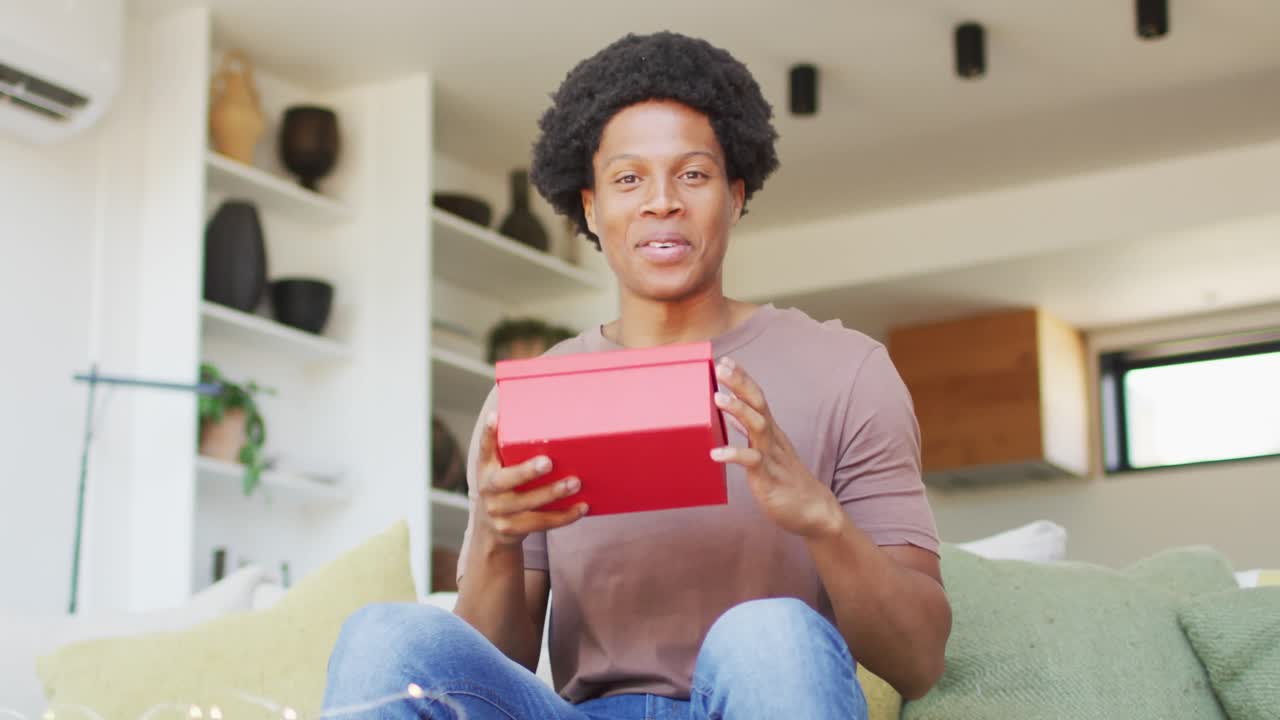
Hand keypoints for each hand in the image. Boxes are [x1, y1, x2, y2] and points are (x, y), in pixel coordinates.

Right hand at [473, 412, 587, 544]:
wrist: (492, 531)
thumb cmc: (506, 490)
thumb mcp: (501, 471)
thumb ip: (512, 452)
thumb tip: (538, 414)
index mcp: (486, 470)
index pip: (484, 450)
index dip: (488, 434)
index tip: (496, 418)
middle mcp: (489, 491)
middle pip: (506, 481)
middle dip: (527, 472)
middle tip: (548, 462)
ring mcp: (500, 513)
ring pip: (528, 504)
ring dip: (553, 493)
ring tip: (575, 483)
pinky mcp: (514, 530)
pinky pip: (542, 523)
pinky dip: (564, 516)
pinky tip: (582, 507)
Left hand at [710, 357, 843, 538]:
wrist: (814, 510)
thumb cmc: (786, 479)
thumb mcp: (766, 450)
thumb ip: (748, 431)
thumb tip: (730, 415)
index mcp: (771, 431)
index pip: (757, 398)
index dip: (743, 379)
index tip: (727, 360)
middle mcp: (772, 439)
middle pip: (758, 404)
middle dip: (740, 384)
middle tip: (722, 367)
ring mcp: (772, 457)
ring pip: (757, 427)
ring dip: (738, 410)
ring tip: (718, 398)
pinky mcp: (769, 478)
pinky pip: (752, 462)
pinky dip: (734, 455)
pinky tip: (716, 454)